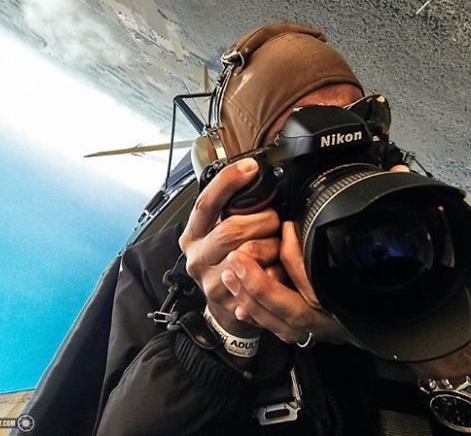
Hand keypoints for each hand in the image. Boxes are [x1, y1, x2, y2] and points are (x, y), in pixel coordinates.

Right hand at [178, 158, 279, 337]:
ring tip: (275, 246)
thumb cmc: (226, 259)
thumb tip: (253, 174)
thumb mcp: (218, 230)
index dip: (228, 182)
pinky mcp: (230, 303)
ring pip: (249, 255)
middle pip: (231, 230)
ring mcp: (212, 283)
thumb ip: (229, 209)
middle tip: (274, 220)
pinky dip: (277, 271)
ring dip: (271, 247)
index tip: (250, 167)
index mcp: (193, 235)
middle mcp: (197, 258)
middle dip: (262, 221)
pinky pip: (263, 280)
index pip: (206, 203)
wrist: (225, 304)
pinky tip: (277, 268)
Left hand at [219, 163, 414, 345]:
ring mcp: (323, 331)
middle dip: (262, 287)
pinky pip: (280, 330)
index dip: (299, 258)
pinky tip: (240, 301)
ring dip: (253, 298)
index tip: (285, 229)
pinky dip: (259, 315)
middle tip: (237, 261)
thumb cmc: (401, 287)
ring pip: (282, 324)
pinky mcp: (312, 334)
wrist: (407, 326)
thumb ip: (395, 212)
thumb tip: (397, 174)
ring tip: (232, 273)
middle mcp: (338, 321)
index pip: (321, 284)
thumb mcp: (400, 250)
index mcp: (356, 301)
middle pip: (293, 312)